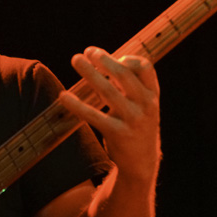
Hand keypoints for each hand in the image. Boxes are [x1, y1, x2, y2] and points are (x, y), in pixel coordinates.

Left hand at [59, 47, 160, 184]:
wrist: (141, 164)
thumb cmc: (136, 128)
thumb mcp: (142, 106)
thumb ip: (128, 86)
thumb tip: (103, 62)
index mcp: (153, 95)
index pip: (145, 67)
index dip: (127, 58)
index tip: (111, 57)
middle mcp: (146, 105)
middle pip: (123, 74)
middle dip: (104, 60)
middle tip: (87, 52)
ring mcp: (132, 120)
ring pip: (107, 91)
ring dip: (89, 73)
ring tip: (75, 59)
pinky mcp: (117, 134)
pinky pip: (93, 115)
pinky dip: (76, 104)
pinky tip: (64, 96)